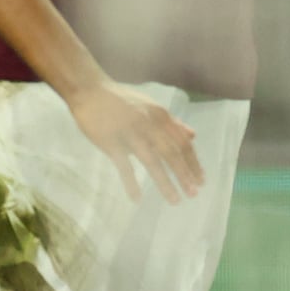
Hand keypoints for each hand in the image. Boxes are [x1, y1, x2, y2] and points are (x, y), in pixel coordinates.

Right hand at [67, 82, 203, 204]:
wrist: (88, 90)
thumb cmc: (120, 100)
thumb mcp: (150, 106)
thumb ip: (171, 122)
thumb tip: (193, 136)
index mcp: (159, 115)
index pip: (181, 142)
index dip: (193, 162)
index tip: (201, 180)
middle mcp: (147, 124)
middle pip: (170, 153)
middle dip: (184, 175)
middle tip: (193, 194)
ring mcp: (129, 133)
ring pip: (151, 161)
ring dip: (164, 182)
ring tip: (174, 200)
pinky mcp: (110, 141)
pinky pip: (123, 165)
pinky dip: (131, 183)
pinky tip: (137, 198)